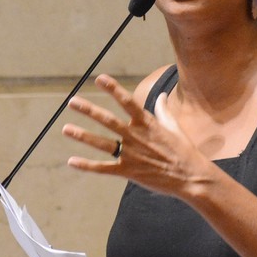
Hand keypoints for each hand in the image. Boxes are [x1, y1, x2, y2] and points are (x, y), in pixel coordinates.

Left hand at [62, 74, 208, 197]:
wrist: (191, 177)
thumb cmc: (184, 151)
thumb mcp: (174, 127)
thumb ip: (163, 110)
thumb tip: (161, 95)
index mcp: (146, 123)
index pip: (127, 101)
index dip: (113, 89)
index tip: (100, 78)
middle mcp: (136, 136)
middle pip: (108, 120)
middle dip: (89, 110)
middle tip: (72, 101)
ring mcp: (131, 155)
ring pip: (102, 143)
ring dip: (82, 135)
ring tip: (65, 128)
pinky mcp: (128, 172)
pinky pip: (103, 168)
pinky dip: (87, 165)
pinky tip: (72, 161)